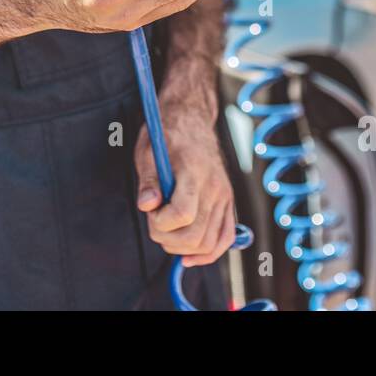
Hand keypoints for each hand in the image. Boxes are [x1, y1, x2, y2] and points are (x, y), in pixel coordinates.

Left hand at [135, 98, 236, 267]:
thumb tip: (147, 206)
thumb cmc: (166, 135)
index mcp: (194, 172)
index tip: (150, 212)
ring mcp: (225, 196)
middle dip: (167, 239)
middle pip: (195, 235)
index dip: (160, 222)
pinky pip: (225, 238)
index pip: (182, 214)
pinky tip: (189, 256)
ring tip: (166, 233)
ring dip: (183, 249)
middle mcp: (214, 187)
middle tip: (154, 224)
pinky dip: (208, 253)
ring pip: (209, 243)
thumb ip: (147, 181)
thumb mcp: (147, 152)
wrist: (191, 119)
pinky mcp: (228, 202)